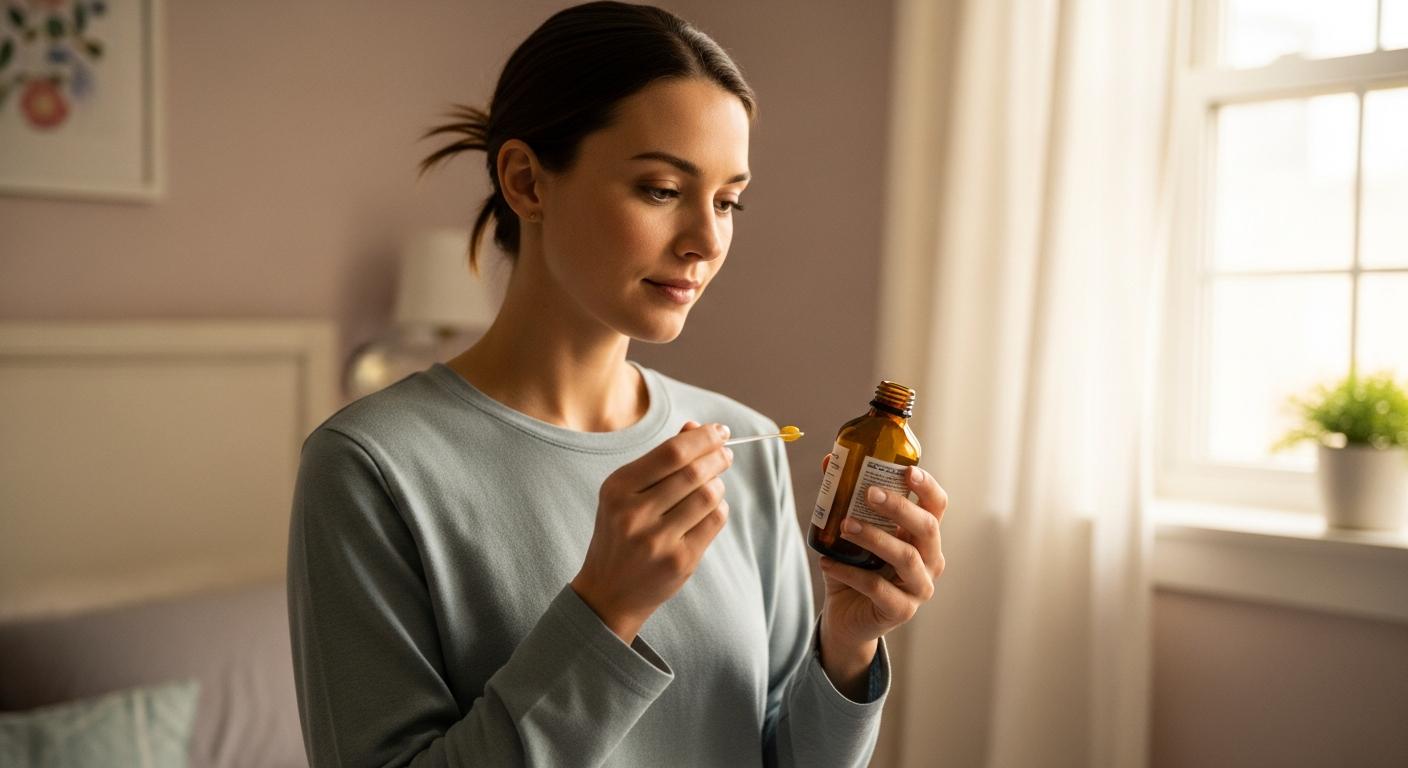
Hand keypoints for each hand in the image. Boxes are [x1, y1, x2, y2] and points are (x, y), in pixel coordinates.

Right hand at [571, 420, 732, 642]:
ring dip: (718, 484)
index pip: (671, 452)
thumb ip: (659, 460)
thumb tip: (695, 427)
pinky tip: (711, 508)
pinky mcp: (679, 561)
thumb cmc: (621, 533)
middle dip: (717, 457)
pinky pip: (714, 521)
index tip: (719, 431)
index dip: (702, 437)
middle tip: (726, 453)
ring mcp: (657, 541)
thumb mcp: (626, 493)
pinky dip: (719, 508)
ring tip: (715, 483)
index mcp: (617, 488)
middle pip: (693, 472)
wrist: (608, 592)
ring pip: (708, 496)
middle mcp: (634, 514)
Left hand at [815, 455, 947, 679]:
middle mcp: (930, 560)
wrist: (846, 616)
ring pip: (906, 557)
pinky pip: (877, 588)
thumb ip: (844, 498)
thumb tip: (831, 460)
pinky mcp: (901, 610)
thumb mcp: (850, 531)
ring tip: (844, 525)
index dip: (927, 486)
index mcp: (923, 535)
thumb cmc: (854, 567)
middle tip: (868, 493)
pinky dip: (849, 572)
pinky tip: (827, 562)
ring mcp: (919, 588)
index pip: (937, 505)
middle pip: (927, 528)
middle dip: (900, 507)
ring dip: (874, 537)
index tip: (907, 470)